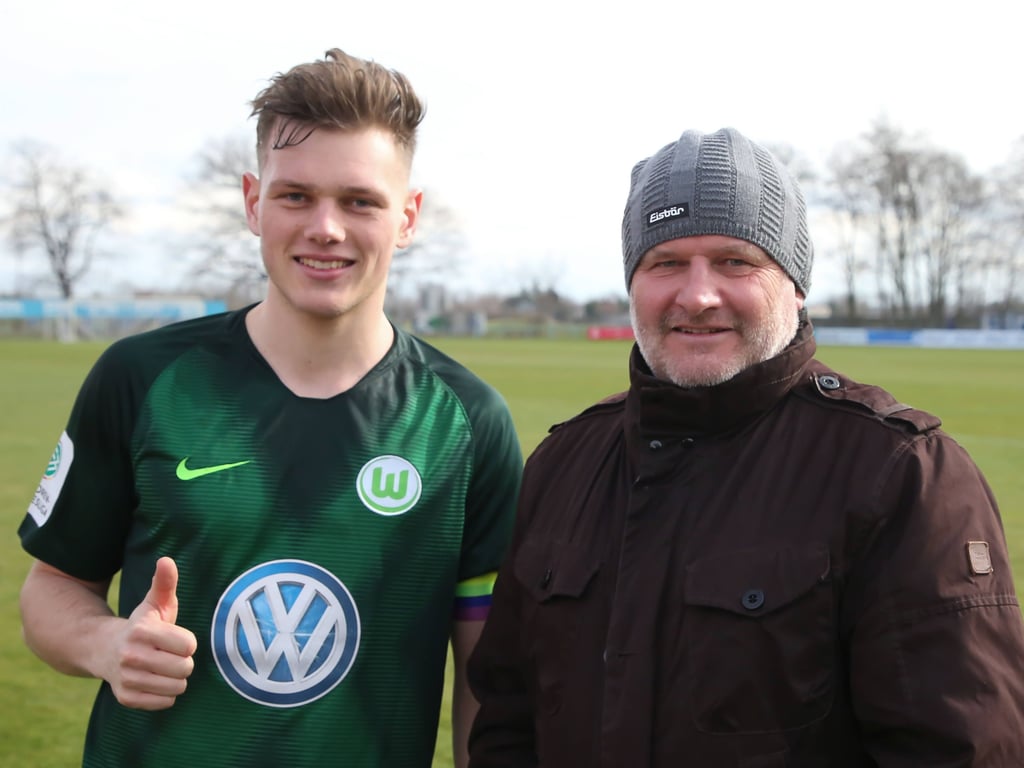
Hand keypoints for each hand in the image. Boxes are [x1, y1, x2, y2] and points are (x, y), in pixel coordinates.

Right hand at [105, 557, 197, 709]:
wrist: (104, 650)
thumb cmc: (142, 625)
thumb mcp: (153, 603)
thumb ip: (164, 583)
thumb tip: (166, 559)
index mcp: (141, 631)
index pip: (188, 645)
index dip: (187, 642)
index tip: (175, 639)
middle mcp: (131, 656)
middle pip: (185, 668)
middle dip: (183, 661)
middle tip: (169, 655)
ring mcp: (126, 679)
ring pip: (177, 687)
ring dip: (175, 679)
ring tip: (162, 667)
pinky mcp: (126, 698)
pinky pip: (165, 702)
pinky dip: (165, 694)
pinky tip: (153, 681)